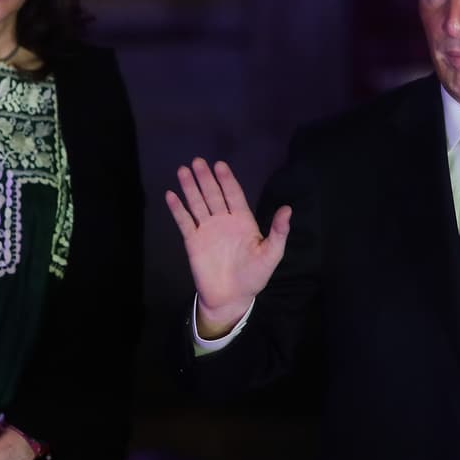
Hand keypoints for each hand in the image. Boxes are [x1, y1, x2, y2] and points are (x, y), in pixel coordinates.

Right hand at [164, 157, 290, 337]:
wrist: (232, 298)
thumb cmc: (254, 276)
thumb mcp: (271, 254)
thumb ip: (278, 232)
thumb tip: (287, 209)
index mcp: (243, 221)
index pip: (233, 195)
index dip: (227, 180)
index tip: (220, 165)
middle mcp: (223, 221)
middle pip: (213, 195)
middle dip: (206, 178)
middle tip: (198, 162)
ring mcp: (207, 230)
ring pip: (197, 204)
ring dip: (190, 188)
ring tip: (183, 170)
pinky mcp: (193, 242)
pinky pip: (184, 222)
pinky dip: (178, 209)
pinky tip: (171, 195)